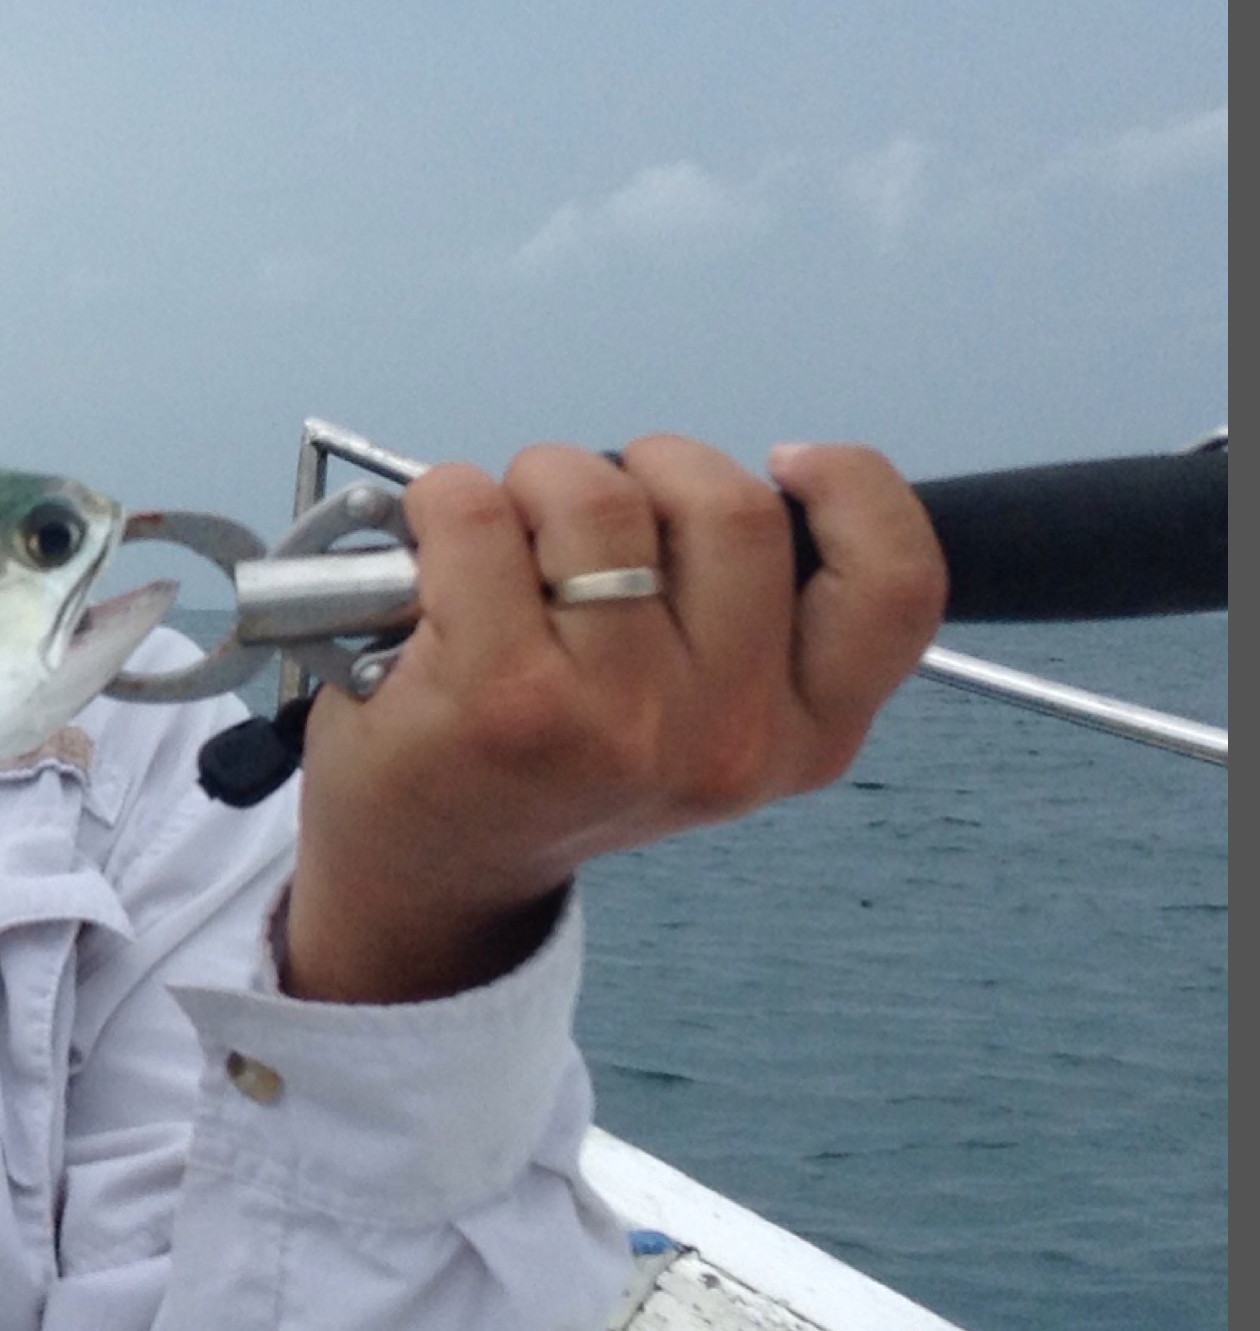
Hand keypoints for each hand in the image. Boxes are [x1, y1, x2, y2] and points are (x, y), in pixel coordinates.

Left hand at [280, 439, 946, 1003]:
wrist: (435, 868)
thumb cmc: (560, 760)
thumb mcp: (707, 716)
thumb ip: (754, 613)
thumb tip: (749, 474)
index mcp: (806, 737)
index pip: (895, 586)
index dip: (853, 488)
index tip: (784, 461)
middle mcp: (728, 738)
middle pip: (734, 508)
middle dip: (652, 466)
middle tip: (595, 510)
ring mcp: (616, 721)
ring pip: (601, 499)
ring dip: (542, 479)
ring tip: (509, 536)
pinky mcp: (501, 698)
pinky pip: (478, 516)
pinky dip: (445, 499)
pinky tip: (436, 550)